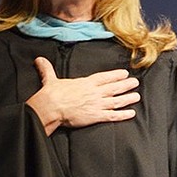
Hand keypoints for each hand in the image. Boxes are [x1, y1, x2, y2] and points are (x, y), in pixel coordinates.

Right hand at [26, 56, 140, 135]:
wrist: (50, 107)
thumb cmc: (50, 94)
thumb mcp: (50, 79)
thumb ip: (47, 69)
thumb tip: (39, 60)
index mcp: (85, 83)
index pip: (104, 77)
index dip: (116, 75)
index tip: (125, 73)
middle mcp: (94, 93)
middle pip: (114, 88)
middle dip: (126, 85)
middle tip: (136, 83)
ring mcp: (97, 104)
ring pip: (116, 101)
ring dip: (128, 98)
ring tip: (137, 96)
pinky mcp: (96, 116)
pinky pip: (113, 115)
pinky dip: (123, 115)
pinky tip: (131, 113)